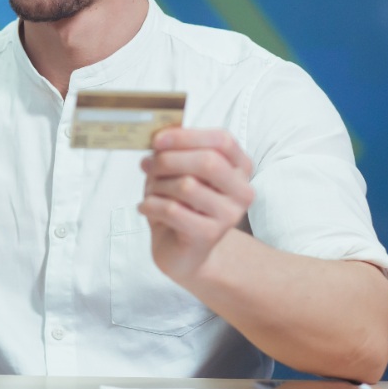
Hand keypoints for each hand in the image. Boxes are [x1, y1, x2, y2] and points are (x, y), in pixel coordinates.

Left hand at [138, 128, 254, 281]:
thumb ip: (172, 153)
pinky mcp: (209, 235)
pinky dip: (151, 205)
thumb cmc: (180, 205)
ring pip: (187, 186)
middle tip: (148, 166)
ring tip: (150, 192)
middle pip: (208, 162)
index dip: (188, 136)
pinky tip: (146, 207)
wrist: (184, 251)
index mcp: (239, 168)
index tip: (158, 139)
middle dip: (169, 160)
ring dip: (157, 185)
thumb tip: (159, 139)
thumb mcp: (176, 172)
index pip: (222, 141)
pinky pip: (173, 210)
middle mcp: (242, 191)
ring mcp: (229, 215)